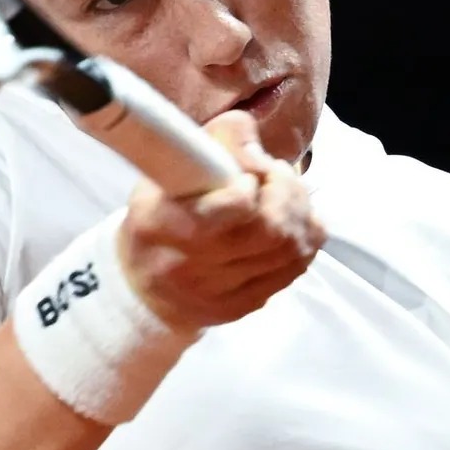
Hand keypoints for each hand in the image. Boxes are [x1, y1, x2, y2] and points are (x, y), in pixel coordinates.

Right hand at [117, 110, 324, 331]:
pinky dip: (305, 239)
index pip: (232, 206)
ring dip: (301, 213)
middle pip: (271, 230)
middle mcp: (186, 265)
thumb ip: (213, 143)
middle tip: (279, 175)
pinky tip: (294, 222)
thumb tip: (255, 146)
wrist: (145, 287)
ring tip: (287, 193)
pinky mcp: (242, 307)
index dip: (252, 183)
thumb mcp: (167, 169)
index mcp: (159, 224)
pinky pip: (294, 270)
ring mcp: (217, 294)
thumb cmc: (160, 213)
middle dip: (288, 193)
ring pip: (289, 250)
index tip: (247, 172)